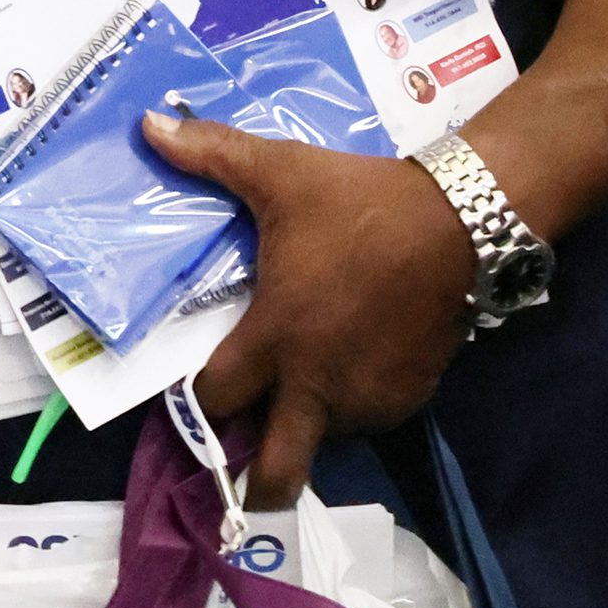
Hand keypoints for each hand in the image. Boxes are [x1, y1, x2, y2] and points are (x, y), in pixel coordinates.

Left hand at [142, 110, 474, 503]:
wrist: (460, 220)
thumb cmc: (357, 201)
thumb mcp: (279, 172)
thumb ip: (210, 154)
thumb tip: (147, 124)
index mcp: (275, 338)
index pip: (216, 399)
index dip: (199, 399)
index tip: (195, 388)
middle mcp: (318, 384)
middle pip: (279, 471)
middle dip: (256, 482)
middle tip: (243, 461)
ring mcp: (369, 398)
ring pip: (323, 438)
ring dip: (305, 423)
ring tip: (297, 386)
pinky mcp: (411, 396)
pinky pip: (368, 418)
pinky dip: (351, 403)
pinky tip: (346, 362)